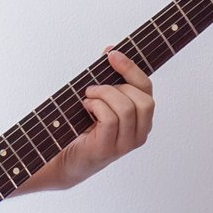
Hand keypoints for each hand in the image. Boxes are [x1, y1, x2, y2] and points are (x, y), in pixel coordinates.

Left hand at [29, 51, 154, 193]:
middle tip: (94, 88)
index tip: (112, 54)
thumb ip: (110, 79)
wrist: (65, 160)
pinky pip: (110, 119)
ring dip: (103, 95)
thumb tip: (111, 52)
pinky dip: (96, 107)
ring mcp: (125, 144)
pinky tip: (86, 108)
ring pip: (126, 108)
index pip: (147, 89)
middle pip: (144, 100)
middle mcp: (139, 133)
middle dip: (116, 86)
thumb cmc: (83, 129)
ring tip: (88, 98)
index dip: (131, 68)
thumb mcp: (101, 101)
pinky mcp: (108, 148)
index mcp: (142, 120)